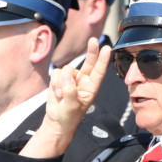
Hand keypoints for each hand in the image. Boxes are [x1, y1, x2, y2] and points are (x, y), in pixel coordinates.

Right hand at [22, 38, 110, 158]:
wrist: (57, 121)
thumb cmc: (69, 117)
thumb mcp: (72, 107)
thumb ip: (70, 91)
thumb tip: (66, 75)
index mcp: (92, 88)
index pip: (99, 72)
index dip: (103, 60)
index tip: (107, 49)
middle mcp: (83, 80)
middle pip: (89, 62)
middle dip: (91, 51)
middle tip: (93, 41)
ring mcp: (72, 78)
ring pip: (66, 69)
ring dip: (61, 82)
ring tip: (61, 96)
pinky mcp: (60, 78)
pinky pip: (56, 73)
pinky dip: (54, 83)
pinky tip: (57, 93)